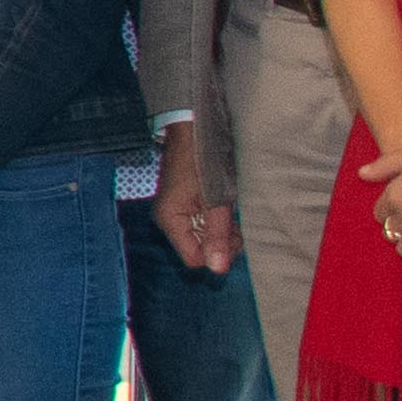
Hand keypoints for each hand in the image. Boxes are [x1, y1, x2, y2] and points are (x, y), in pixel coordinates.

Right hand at [152, 118, 237, 276]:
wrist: (193, 129)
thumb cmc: (203, 161)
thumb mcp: (216, 201)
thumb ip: (217, 236)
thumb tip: (218, 271)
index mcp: (170, 220)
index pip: (194, 258)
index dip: (216, 251)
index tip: (231, 233)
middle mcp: (169, 220)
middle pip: (198, 249)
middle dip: (220, 240)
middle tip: (232, 220)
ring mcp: (175, 213)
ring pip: (202, 237)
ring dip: (220, 229)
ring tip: (228, 209)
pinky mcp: (183, 205)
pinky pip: (201, 224)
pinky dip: (215, 220)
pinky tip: (221, 206)